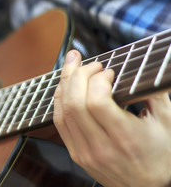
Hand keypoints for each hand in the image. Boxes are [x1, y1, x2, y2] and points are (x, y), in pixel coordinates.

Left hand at [54, 50, 170, 186]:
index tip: (108, 71)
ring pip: (63, 111)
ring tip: (72, 65)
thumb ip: (154, 94)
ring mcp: (84, 152)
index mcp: (126, 138)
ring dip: (65, 83)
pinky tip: (65, 87)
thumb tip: (142, 68)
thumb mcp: (167, 123)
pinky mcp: (76, 153)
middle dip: (78, 75)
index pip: (98, 102)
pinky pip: (59, 122)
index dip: (98, 80)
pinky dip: (59, 100)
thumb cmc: (160, 156)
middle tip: (89, 63)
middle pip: (75, 103)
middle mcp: (101, 146)